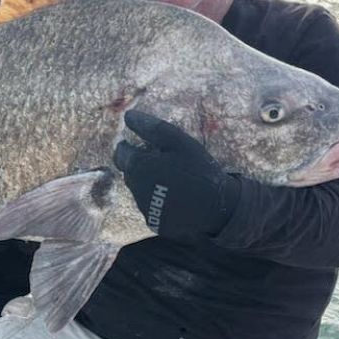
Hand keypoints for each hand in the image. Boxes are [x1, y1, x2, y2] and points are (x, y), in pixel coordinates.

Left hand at [114, 111, 240, 238]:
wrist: (217, 207)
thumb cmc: (198, 169)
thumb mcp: (178, 141)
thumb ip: (151, 128)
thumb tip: (128, 115)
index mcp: (138, 167)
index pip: (120, 154)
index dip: (127, 147)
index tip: (138, 144)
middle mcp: (136, 189)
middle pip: (129, 173)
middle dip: (138, 165)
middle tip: (157, 159)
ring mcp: (145, 208)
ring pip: (139, 190)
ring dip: (148, 183)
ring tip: (169, 178)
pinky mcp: (155, 222)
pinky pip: (151, 207)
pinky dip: (158, 200)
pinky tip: (175, 196)